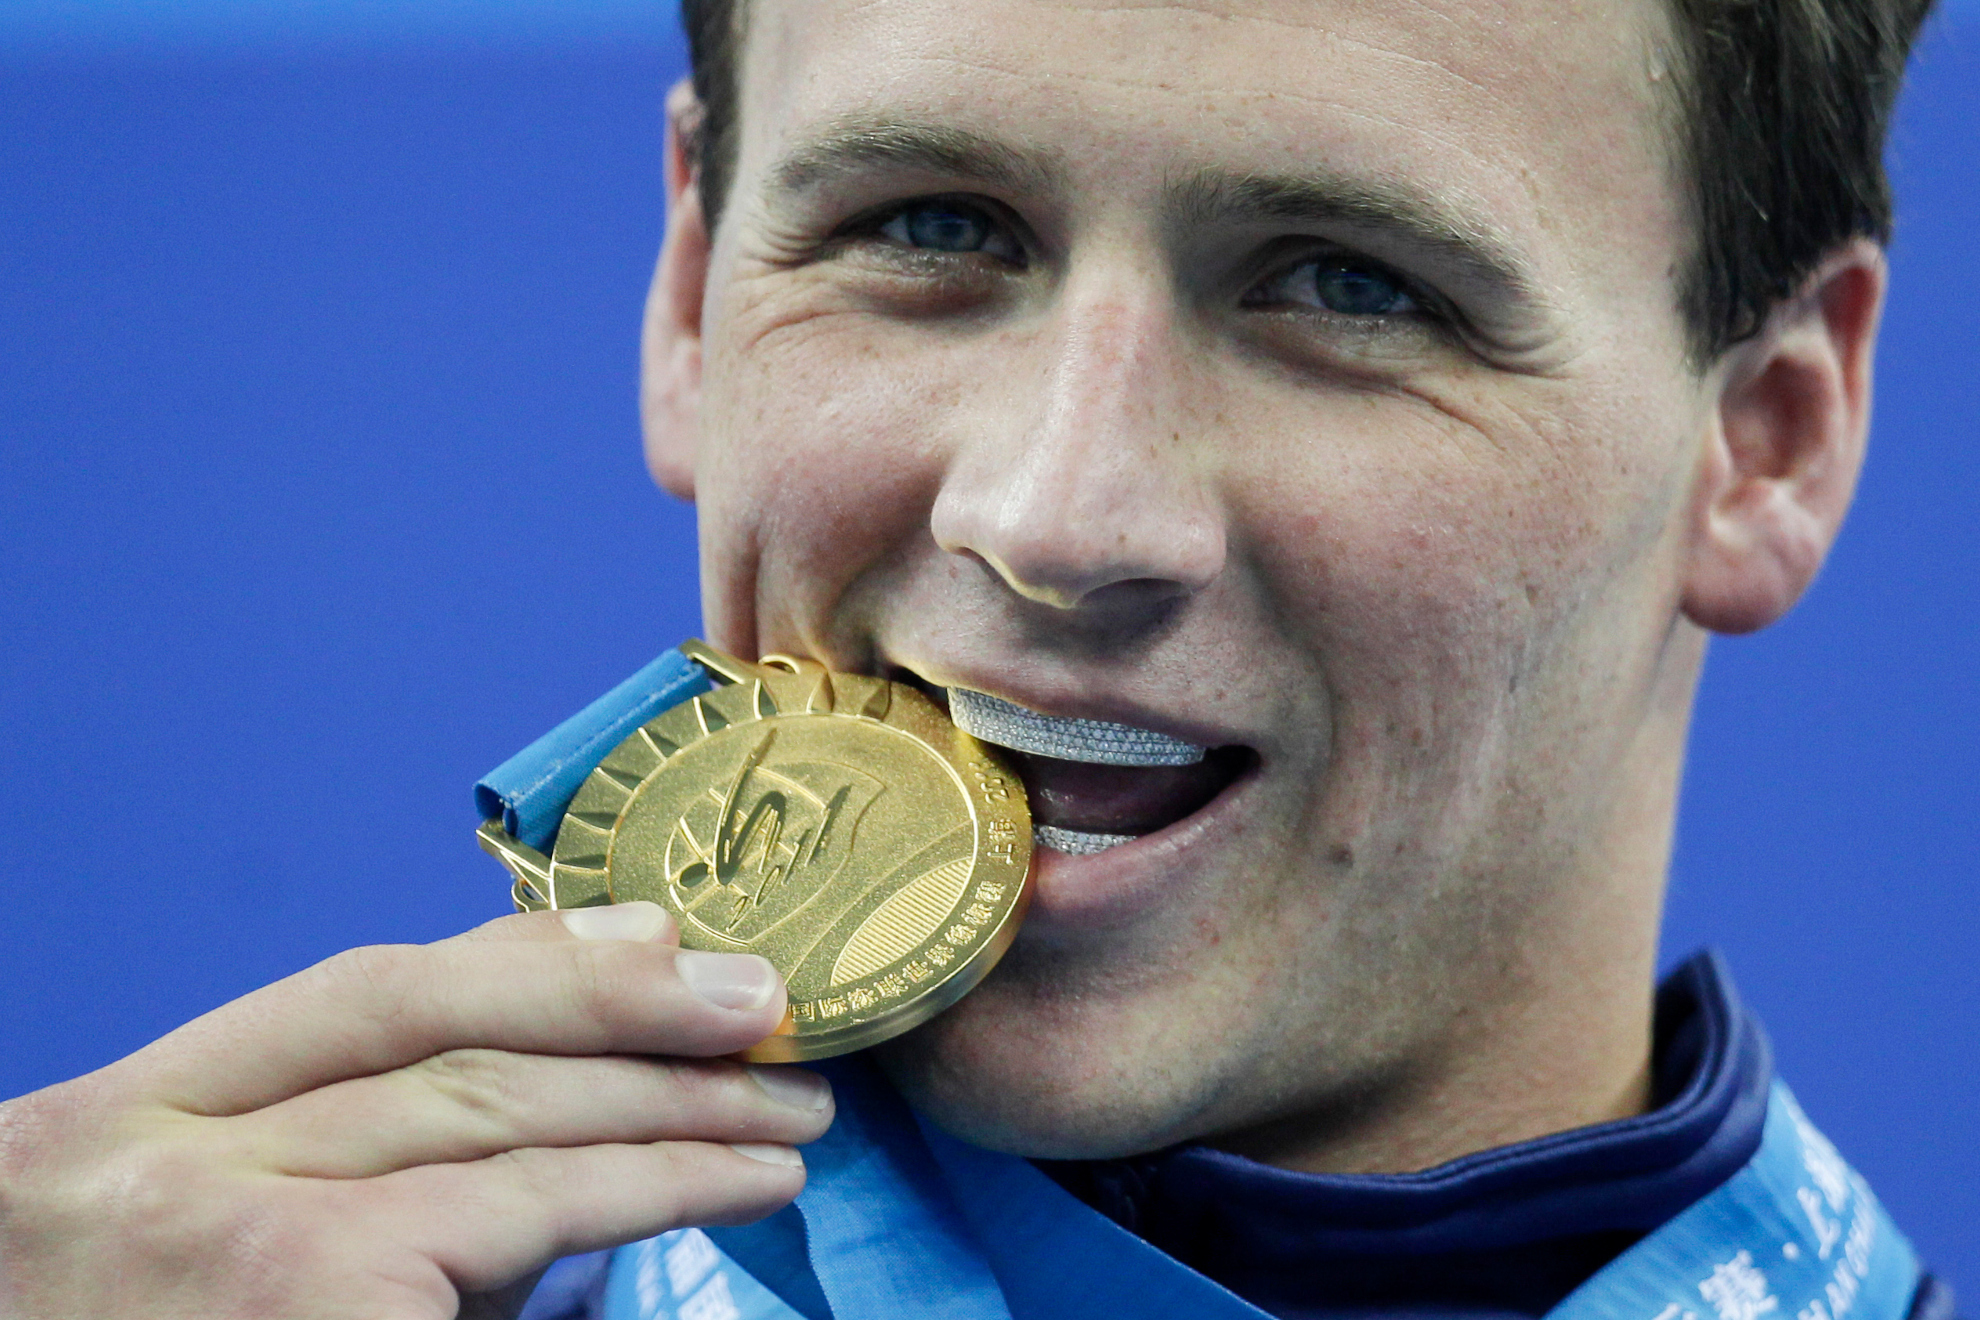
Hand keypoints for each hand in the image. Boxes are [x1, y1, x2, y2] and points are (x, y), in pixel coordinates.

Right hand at [0, 903, 832, 1318]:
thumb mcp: (200, 1243)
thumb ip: (349, 1169)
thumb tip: (562, 1108)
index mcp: (134, 1115)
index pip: (359, 993)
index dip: (526, 955)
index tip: (655, 936)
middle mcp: (173, 1156)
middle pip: (450, 1043)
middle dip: (633, 1017)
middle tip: (766, 1010)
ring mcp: (239, 1237)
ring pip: (500, 1121)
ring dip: (674, 1103)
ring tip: (787, 1109)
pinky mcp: (314, 1309)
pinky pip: (525, 1221)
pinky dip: (652, 1191)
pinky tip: (735, 1186)